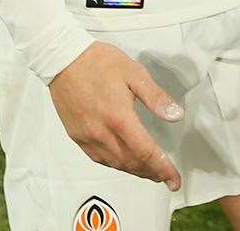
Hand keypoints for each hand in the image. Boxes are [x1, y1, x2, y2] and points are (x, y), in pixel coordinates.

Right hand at [47, 42, 184, 190]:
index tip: (174, 180)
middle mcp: (102, 134)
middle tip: (165, 176)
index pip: (146, 153)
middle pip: (131, 163)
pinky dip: (115, 164)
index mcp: (120, 118)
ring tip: (149, 171)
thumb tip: (176, 116)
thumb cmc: (99, 63)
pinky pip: (99, 159)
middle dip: (151, 173)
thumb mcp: (134, 73)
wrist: (63, 59)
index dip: (163, 169)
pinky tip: (123, 161)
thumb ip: (156, 97)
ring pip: (115, 164)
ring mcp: (87, 137)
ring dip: (134, 171)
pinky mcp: (77, 136)